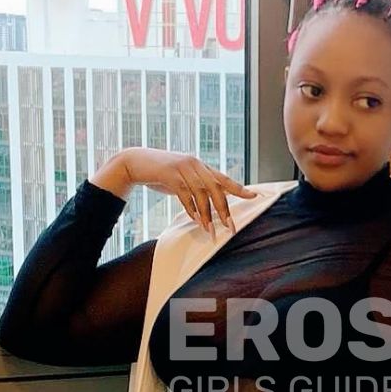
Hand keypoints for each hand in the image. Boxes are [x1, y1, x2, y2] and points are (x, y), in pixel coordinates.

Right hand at [124, 148, 257, 234]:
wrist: (136, 162)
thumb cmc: (162, 172)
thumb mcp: (183, 177)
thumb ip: (197, 186)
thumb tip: (213, 202)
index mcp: (201, 166)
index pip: (224, 178)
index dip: (239, 188)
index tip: (254, 196)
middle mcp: (195, 165)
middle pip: (216, 188)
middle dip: (224, 209)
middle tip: (230, 226)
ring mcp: (182, 168)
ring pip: (201, 193)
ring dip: (206, 214)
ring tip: (210, 229)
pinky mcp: (170, 175)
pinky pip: (184, 194)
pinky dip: (190, 208)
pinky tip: (194, 219)